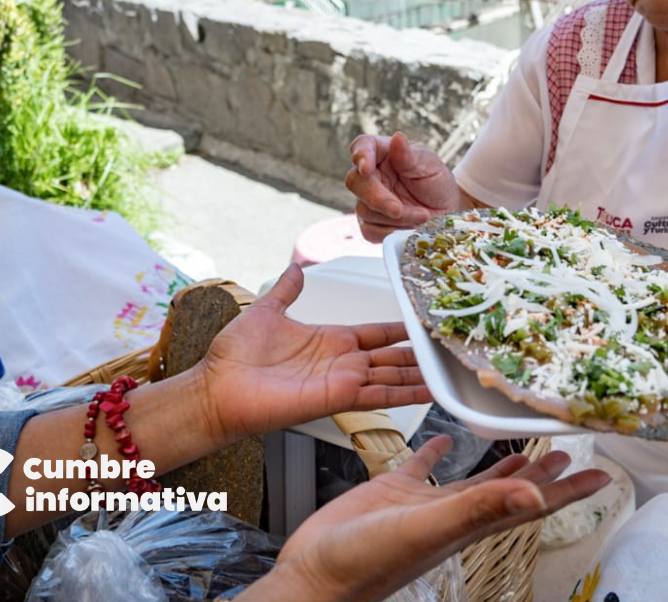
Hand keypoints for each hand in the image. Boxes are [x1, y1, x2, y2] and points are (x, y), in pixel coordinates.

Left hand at [195, 264, 431, 442]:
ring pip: (393, 377)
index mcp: (330, 339)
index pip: (377, 333)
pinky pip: (380, 396)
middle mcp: (342, 362)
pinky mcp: (338, 399)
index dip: (400, 328)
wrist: (217, 387)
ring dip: (420, 376)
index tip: (423, 321)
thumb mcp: (266, 311)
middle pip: (392, 357)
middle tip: (448, 349)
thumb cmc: (234, 356)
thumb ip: (286, 291)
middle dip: (419, 355)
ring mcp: (343, 382)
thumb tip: (295, 269)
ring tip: (450, 373)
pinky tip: (430, 392)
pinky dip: (406, 395)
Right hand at [239, 436, 611, 601]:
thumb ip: (480, 508)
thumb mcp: (429, 529)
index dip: (569, 491)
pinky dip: (438, 452)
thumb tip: (536, 497)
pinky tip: (446, 440)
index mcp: (470, 524)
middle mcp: (454, 515)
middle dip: (544, 477)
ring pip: (474, 482)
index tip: (601, 476)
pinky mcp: (393, 494)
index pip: (532, 504)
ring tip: (526, 449)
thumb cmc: (365, 564)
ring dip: (503, 467)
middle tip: (572, 457)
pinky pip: (422, 469)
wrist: (314, 577)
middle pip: (511, 492)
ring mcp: (424, 506)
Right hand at [347, 132, 461, 241]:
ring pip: (364, 210)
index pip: (363, 145)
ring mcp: (367, 199)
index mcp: (383, 153)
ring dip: (395, 218)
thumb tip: (398, 138)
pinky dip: (390, 232)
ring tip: (422, 216)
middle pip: (356, 182)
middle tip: (399, 209)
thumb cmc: (436, 182)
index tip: (366, 168)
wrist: (445, 211)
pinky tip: (409, 227)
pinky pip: (370, 230)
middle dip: (378, 199)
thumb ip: (410, 155)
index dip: (361, 155)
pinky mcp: (370, 222)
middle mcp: (371, 174)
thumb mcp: (430, 165)